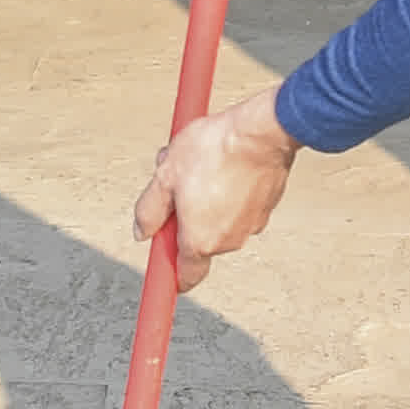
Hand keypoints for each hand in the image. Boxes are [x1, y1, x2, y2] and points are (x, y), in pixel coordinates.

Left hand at [134, 82, 299, 293]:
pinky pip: (240, 206)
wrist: (262, 132)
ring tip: (202, 165)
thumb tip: (143, 231)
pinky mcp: (267, 206)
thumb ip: (150, 210)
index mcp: (201, 241)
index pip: (185, 277)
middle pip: (199, 241)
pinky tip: (223, 164)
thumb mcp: (165, 175)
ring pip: (219, 220)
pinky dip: (230, 192)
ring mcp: (252, 225)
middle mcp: (229, 241)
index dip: (170, 269)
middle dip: (185, 218)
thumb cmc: (214, 150)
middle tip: (177, 185)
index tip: (164, 259)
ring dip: (206, 202)